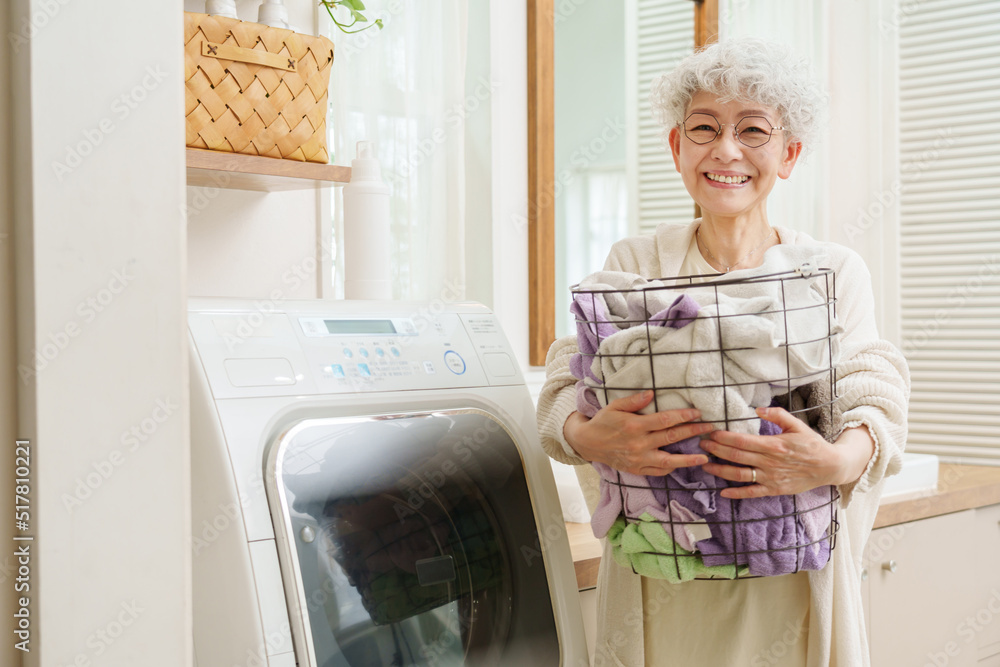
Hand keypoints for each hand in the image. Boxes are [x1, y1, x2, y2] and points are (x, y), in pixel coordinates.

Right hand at [563, 390, 712, 475]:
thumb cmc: (603, 421)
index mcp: (634, 426)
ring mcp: (638, 459)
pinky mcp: (636, 470)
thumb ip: (634, 400)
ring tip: (705, 457)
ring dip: (688, 459)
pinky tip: (681, 463)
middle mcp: (638, 444)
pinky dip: (670, 468)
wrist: (587, 443)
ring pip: (668, 461)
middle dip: (693, 432)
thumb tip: (652, 393)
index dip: (683, 416)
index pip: (665, 420)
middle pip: (671, 438)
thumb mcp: (615, 406)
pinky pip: (657, 472)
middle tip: (710, 428)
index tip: (698, 412)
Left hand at [700, 406, 847, 498]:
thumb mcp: (797, 425)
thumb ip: (777, 415)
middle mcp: (770, 462)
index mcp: (774, 445)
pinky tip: (722, 492)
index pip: (742, 441)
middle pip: (737, 456)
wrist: (829, 467)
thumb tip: (758, 409)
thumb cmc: (811, 444)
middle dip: (716, 450)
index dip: (724, 438)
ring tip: (705, 465)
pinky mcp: (774, 490)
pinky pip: (752, 493)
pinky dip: (737, 494)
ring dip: (720, 470)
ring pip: (740, 475)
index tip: (710, 433)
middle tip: (701, 444)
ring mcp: (771, 478)